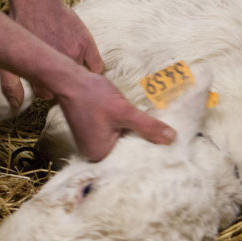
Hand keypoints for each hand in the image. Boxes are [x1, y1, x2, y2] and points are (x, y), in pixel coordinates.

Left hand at [0, 0, 104, 106]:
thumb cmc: (20, 26)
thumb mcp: (7, 57)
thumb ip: (9, 84)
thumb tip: (17, 106)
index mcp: (40, 71)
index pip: (46, 94)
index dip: (44, 88)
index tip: (42, 80)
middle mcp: (59, 64)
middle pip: (65, 89)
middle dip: (59, 84)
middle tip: (54, 72)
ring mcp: (74, 54)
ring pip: (82, 79)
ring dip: (76, 77)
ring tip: (68, 66)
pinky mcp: (87, 43)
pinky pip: (97, 67)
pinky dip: (93, 70)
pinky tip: (84, 65)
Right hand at [54, 70, 174, 160]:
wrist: (70, 79)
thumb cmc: (93, 95)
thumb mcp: (124, 111)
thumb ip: (147, 126)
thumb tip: (172, 139)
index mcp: (99, 154)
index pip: (130, 161)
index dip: (149, 154)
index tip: (168, 150)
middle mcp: (94, 153)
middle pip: (126, 151)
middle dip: (143, 143)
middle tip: (167, 141)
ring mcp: (92, 141)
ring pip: (122, 141)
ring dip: (135, 134)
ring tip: (157, 132)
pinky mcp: (93, 130)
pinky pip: (115, 133)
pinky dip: (126, 128)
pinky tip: (139, 122)